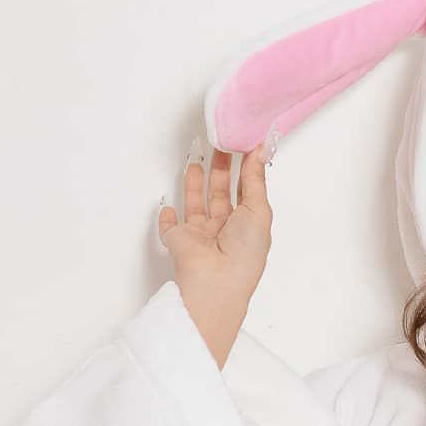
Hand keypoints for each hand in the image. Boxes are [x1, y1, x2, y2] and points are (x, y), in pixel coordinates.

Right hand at [157, 139, 273, 367]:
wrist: (216, 282)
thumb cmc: (243, 254)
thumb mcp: (258, 211)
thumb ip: (254, 180)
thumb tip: (257, 153)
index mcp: (247, 226)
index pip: (246, 193)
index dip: (245, 171)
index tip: (244, 147)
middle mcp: (224, 230)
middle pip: (222, 194)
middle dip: (222, 169)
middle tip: (222, 143)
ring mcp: (200, 235)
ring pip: (197, 203)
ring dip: (197, 181)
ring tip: (200, 155)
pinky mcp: (178, 240)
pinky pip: (170, 227)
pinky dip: (167, 217)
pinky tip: (169, 204)